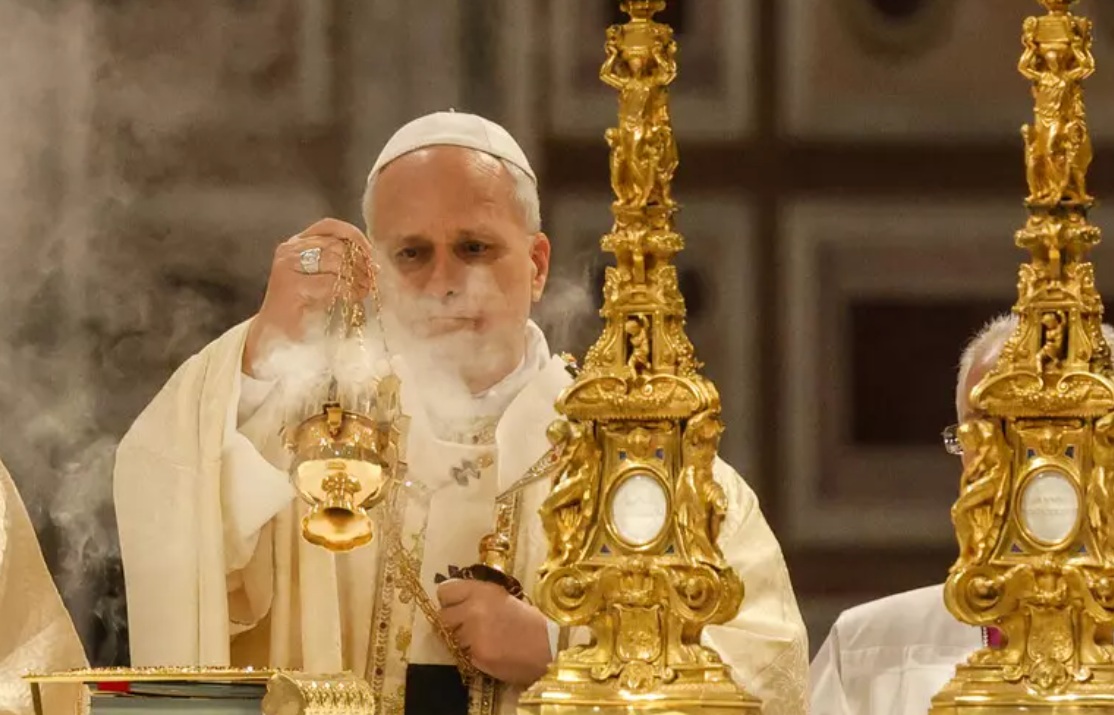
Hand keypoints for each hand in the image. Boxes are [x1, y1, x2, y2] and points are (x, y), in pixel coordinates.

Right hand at [243, 218, 372, 374]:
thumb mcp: (323, 277)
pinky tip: (354, 299)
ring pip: (335, 262)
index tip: (371, 252)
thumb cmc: (304, 306)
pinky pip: (330, 283)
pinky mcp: (291, 286)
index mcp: (297, 243)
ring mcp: (287, 267)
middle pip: (336, 245)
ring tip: (365, 290)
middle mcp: (289, 250)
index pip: (329, 226)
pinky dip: (348, 291)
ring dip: (357, 277)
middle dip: (360, 262)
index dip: (354, 235)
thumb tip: (372, 259)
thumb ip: (339, 262)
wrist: (277, 333)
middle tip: (372, 278)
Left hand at [437, 579, 550, 685]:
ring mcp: (473, 633)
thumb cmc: (529, 621)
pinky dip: (472, 654)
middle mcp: (473, 608)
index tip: (457, 605)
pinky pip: (463, 653)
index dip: (450, 600)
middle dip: (453, 622)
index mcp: (481, 590)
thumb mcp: (502, 597)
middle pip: (443, 616)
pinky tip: (489, 651)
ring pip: (452, 637)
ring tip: (483, 640)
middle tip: (467, 626)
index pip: (445, 591)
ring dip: (463, 639)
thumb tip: (455, 601)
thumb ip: (477, 596)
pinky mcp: (476, 655)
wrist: (549, 647)